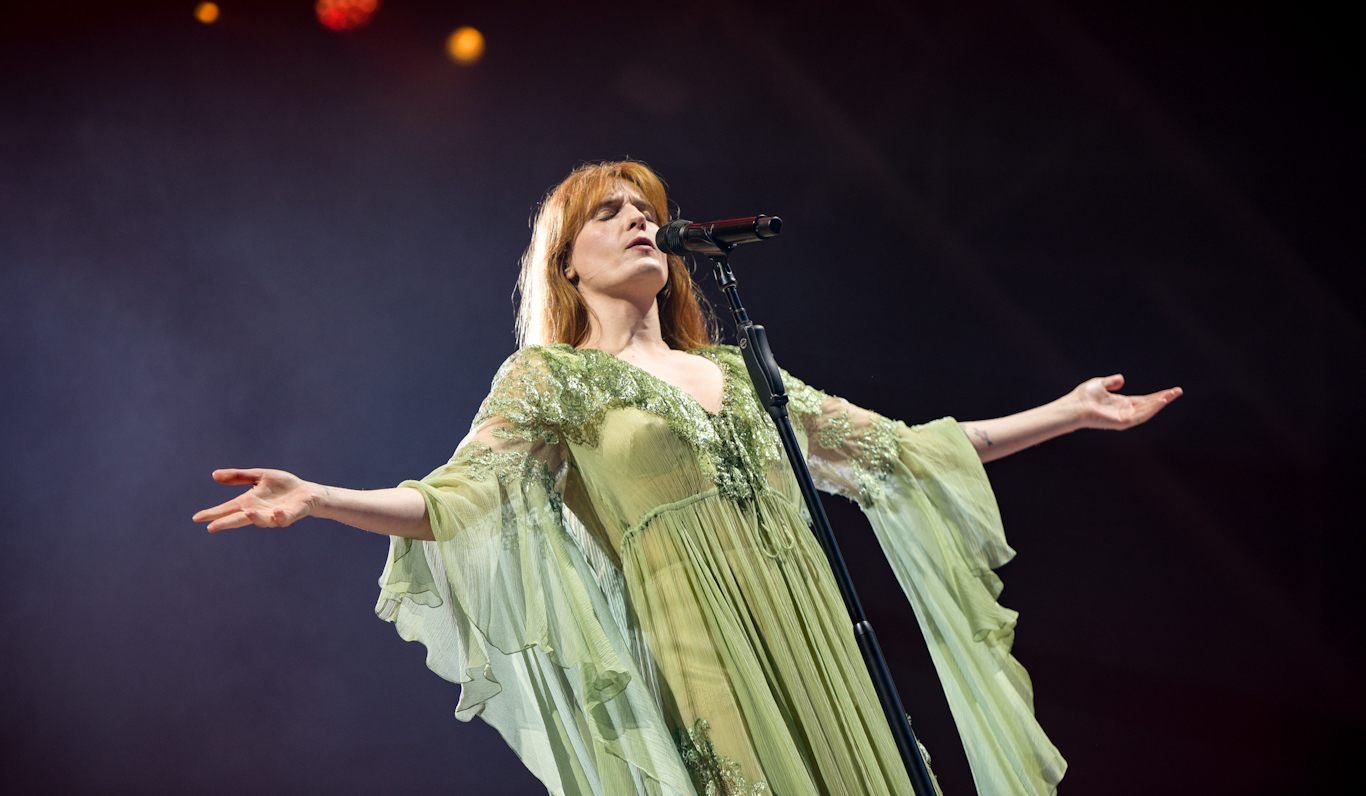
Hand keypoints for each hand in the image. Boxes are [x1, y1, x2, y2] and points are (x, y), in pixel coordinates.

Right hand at [193, 468, 320, 531]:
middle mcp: (259, 511)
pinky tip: (275, 512)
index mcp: (249, 502)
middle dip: (226, 523)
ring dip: (254, 517)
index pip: (227, 509)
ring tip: (246, 512)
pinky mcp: (289, 515)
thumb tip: (214, 475)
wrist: (306, 492)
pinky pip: (283, 519)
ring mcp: (273, 515)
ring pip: (261, 520)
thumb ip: (238, 477)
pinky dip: (278, 517)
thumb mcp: (258, 477)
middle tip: (212, 527)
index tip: (197, 518)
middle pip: (239, 519)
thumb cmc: (282, 486)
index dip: (213, 513)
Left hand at [1073, 375, 1181, 430]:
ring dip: (1160, 403)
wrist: (1074, 405)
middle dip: (1163, 399)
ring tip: (1171, 394)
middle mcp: (1125, 412)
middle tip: (1177, 391)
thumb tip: (1121, 378)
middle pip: (1149, 406)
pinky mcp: (1122, 422)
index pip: (1144, 400)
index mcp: (1122, 404)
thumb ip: (1111, 382)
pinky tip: (1160, 401)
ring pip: (1147, 411)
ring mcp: (1124, 418)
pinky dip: (1151, 409)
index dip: (1157, 396)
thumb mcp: (1100, 384)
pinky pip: (1141, 416)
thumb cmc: (1083, 397)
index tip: (1171, 390)